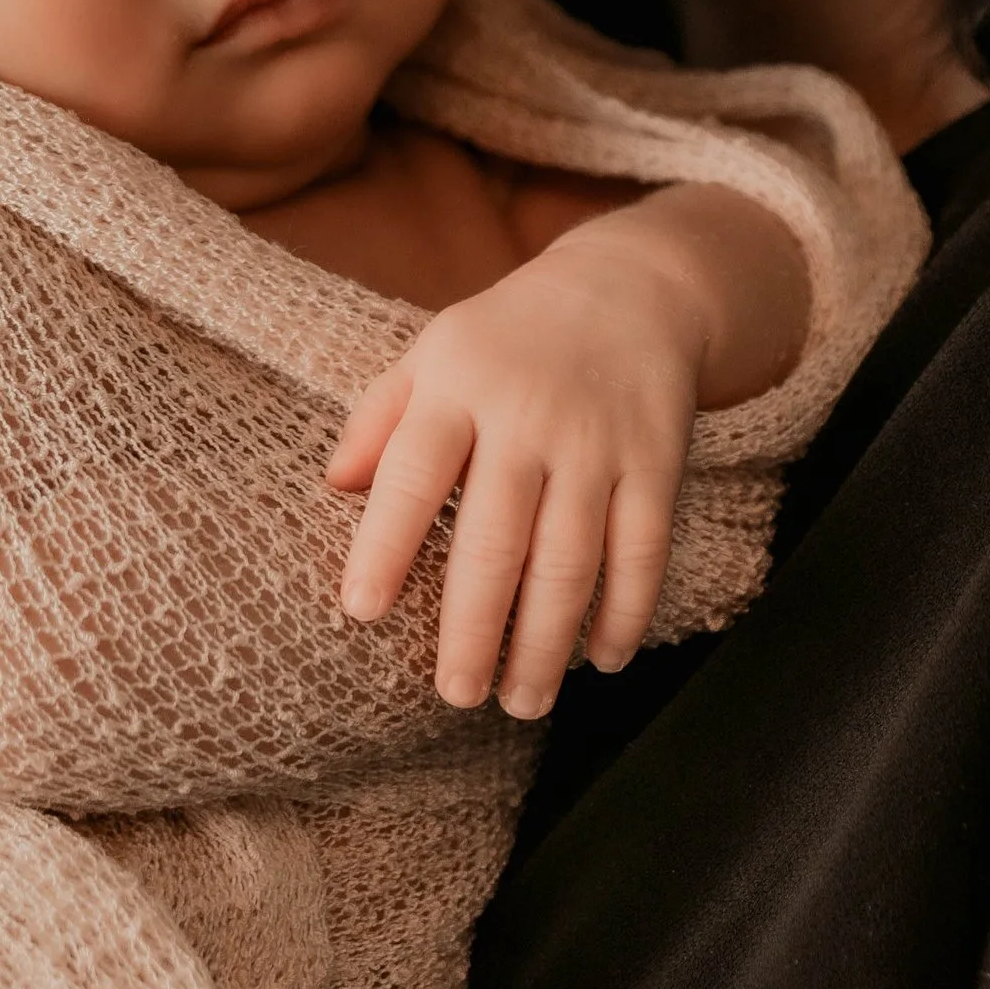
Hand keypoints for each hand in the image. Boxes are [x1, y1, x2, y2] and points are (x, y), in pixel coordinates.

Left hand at [325, 215, 702, 721]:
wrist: (631, 287)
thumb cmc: (510, 337)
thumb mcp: (433, 352)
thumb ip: (378, 419)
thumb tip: (332, 487)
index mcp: (457, 385)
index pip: (412, 473)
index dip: (385, 544)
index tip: (361, 611)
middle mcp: (528, 416)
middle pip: (496, 538)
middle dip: (475, 628)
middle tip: (456, 694)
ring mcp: (597, 441)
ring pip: (571, 560)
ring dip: (547, 642)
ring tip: (523, 701)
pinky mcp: (657, 460)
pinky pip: (643, 551)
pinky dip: (626, 612)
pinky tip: (604, 659)